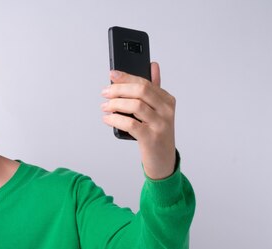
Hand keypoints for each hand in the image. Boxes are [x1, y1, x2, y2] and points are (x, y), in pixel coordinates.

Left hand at [101, 62, 176, 179]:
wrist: (163, 160)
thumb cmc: (157, 133)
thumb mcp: (158, 110)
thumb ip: (154, 89)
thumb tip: (153, 65)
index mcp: (167, 100)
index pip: (145, 82)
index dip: (126, 77)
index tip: (112, 74)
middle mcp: (166, 111)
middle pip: (141, 91)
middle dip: (119, 89)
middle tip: (105, 92)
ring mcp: (160, 124)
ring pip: (135, 106)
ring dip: (115, 104)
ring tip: (105, 107)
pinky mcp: (151, 138)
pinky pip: (130, 124)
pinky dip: (116, 119)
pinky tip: (107, 119)